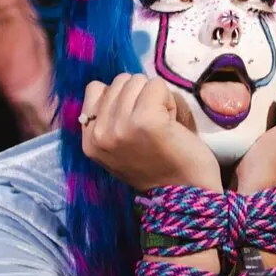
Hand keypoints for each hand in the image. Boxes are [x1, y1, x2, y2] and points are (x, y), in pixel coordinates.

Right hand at [81, 73, 221, 191]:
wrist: (185, 195)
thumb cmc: (158, 168)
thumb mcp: (118, 147)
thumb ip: (109, 120)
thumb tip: (114, 87)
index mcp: (90, 141)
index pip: (95, 89)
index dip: (120, 98)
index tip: (135, 124)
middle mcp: (100, 134)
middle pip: (118, 81)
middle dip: (139, 97)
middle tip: (153, 127)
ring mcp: (121, 126)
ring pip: (137, 80)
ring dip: (155, 98)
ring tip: (162, 125)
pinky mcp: (146, 120)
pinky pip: (156, 85)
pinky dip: (168, 100)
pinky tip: (171, 124)